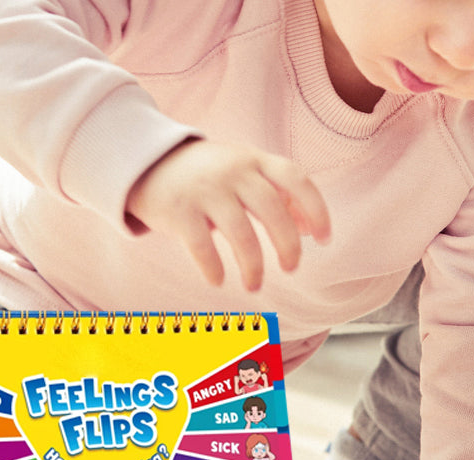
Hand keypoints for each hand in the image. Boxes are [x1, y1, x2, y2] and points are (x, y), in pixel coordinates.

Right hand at [126, 139, 330, 290]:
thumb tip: (311, 230)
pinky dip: (213, 268)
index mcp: (255, 160)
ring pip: (240, 233)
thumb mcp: (245, 173)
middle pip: (272, 209)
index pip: (296, 180)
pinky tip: (217, 281)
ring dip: (253, 265)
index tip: (324, 240)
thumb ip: (279, 194)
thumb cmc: (209, 176)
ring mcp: (205, 190)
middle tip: (291, 269)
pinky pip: (202, 246)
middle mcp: (233, 171)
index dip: (316, 210)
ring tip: (255, 285)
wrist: (148, 162)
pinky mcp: (178, 211)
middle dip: (287, 244)